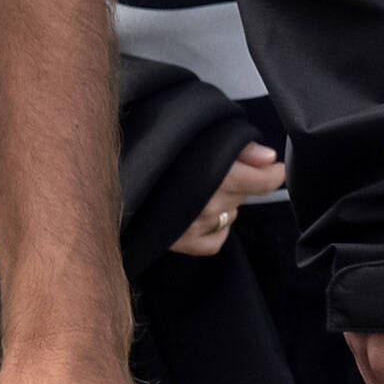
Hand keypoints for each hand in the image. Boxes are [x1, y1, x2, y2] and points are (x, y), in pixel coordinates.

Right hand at [170, 143, 285, 257]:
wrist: (108, 185)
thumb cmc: (162, 159)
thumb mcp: (200, 140)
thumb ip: (240, 149)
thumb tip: (269, 158)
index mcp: (215, 174)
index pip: (264, 182)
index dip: (273, 174)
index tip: (274, 169)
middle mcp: (210, 203)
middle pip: (245, 194)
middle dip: (237, 182)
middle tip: (215, 171)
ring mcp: (199, 226)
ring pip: (232, 215)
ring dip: (223, 204)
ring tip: (200, 190)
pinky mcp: (186, 243)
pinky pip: (218, 239)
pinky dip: (215, 229)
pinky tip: (201, 215)